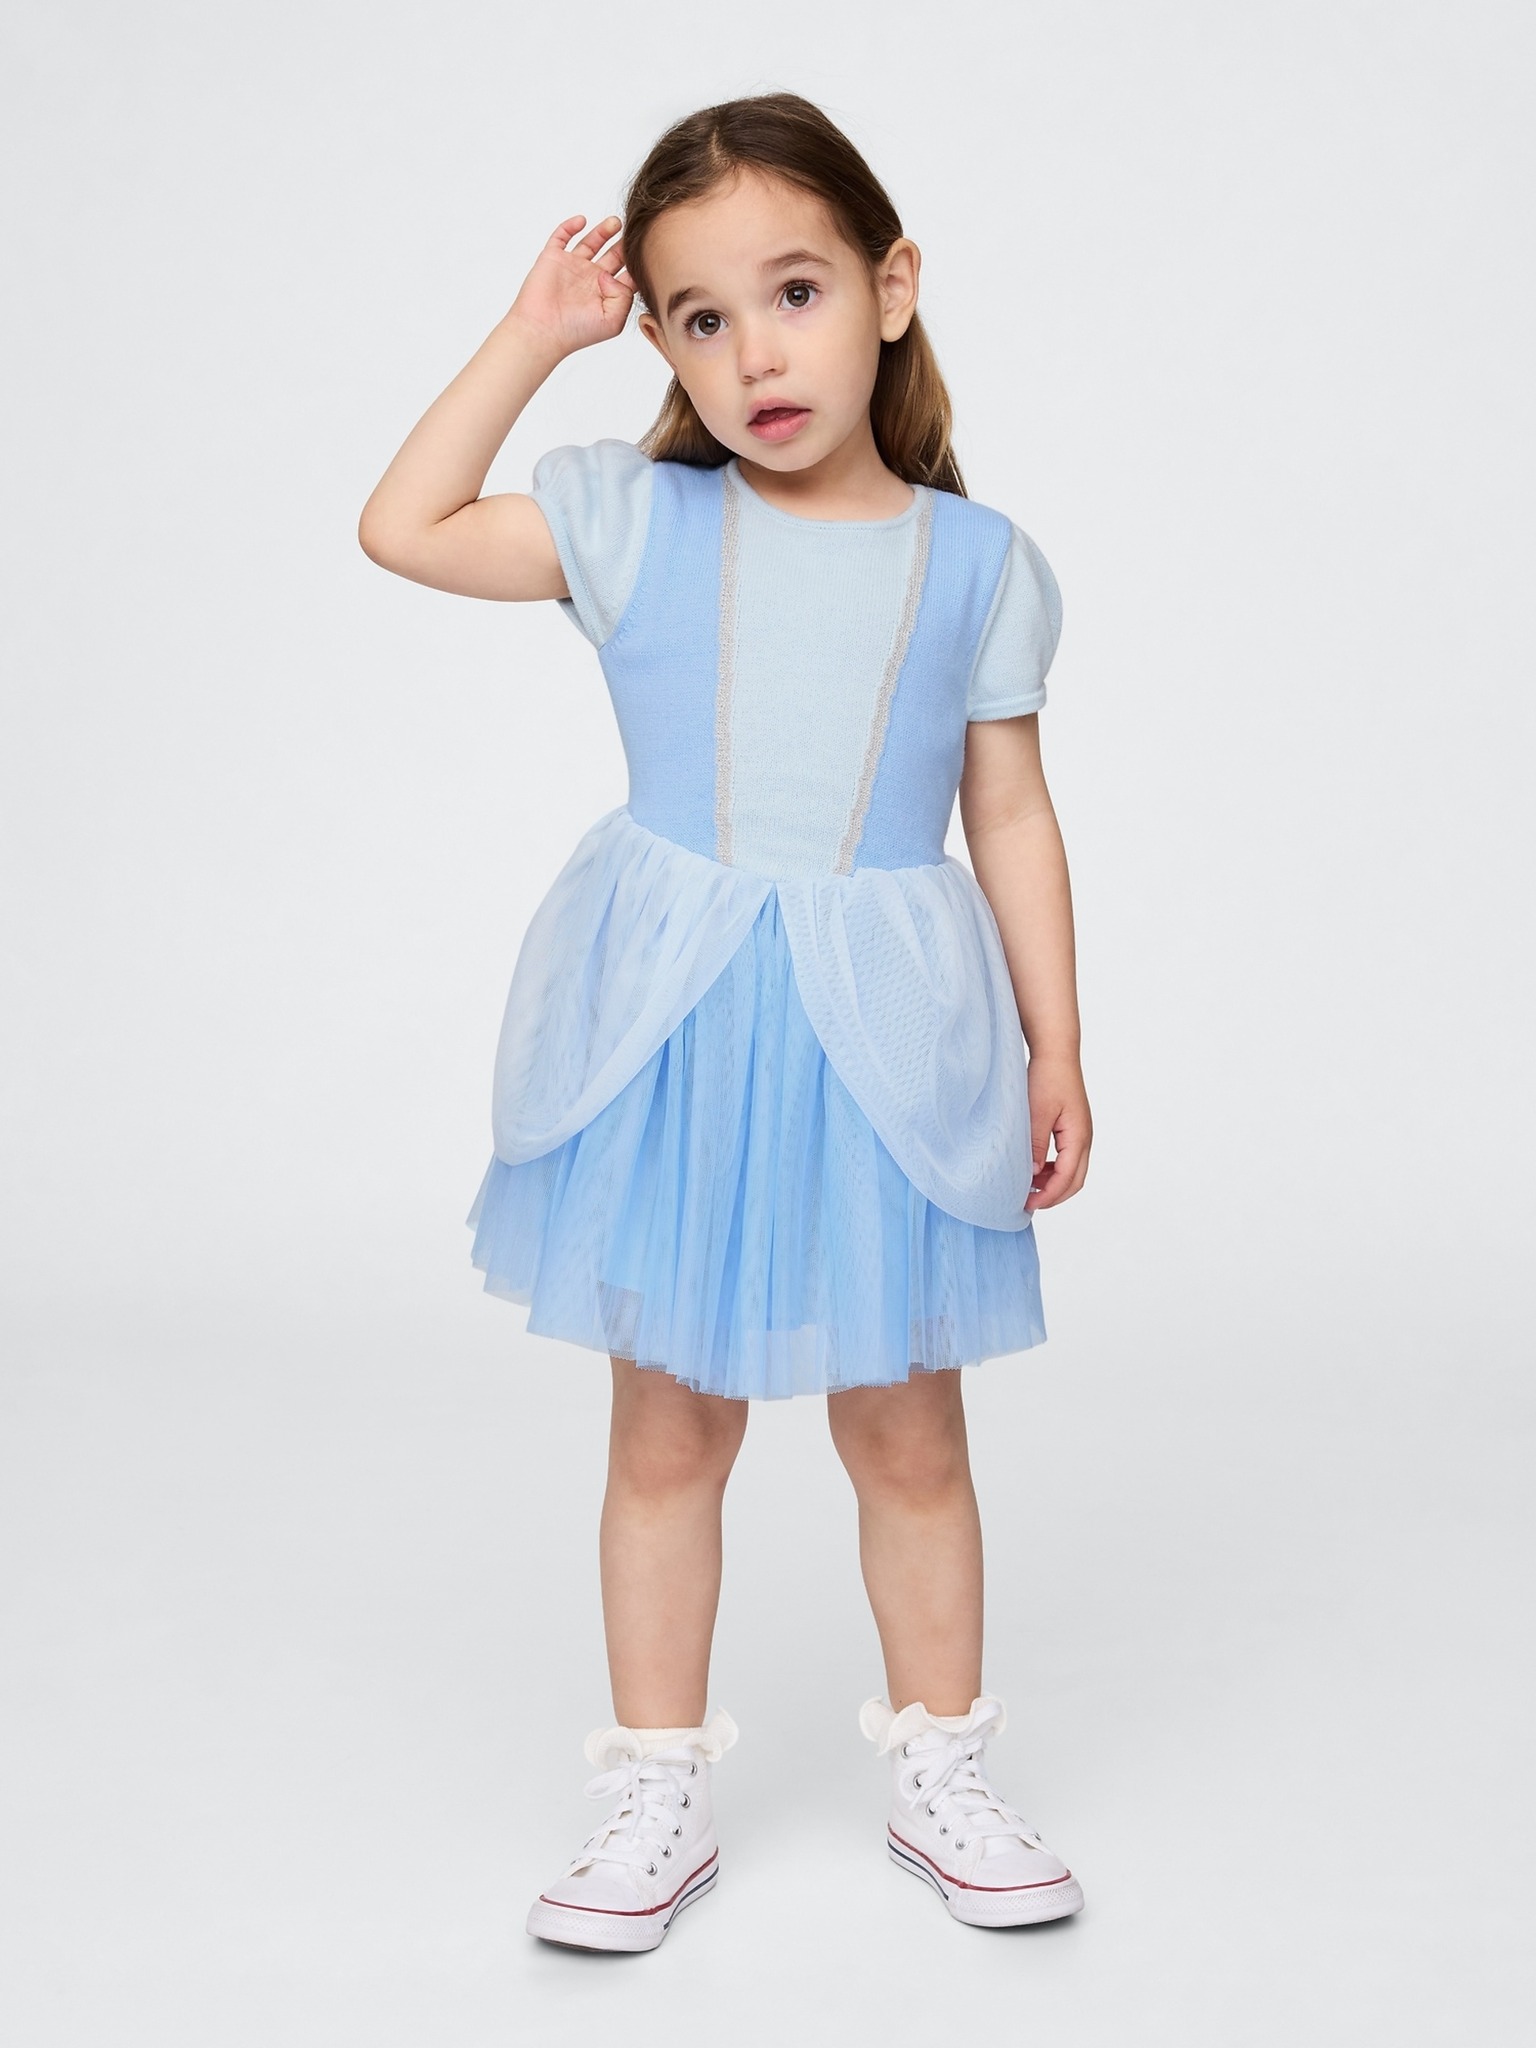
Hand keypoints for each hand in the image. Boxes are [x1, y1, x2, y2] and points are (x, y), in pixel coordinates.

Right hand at [505, 213, 635, 358]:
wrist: (542, 330)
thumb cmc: (576, 332)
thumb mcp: (613, 321)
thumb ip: (624, 296)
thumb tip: (612, 275)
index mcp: (606, 293)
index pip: (627, 273)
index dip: (637, 262)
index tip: (647, 251)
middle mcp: (590, 279)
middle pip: (613, 255)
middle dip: (623, 243)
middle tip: (635, 230)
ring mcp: (572, 266)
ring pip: (591, 242)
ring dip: (603, 230)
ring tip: (616, 222)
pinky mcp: (553, 257)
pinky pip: (562, 236)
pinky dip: (571, 226)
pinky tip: (582, 221)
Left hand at [1024, 1052, 1091, 1210]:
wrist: (1056, 1053)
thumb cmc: (1048, 1077)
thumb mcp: (1037, 1112)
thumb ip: (1036, 1144)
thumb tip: (1033, 1174)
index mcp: (1078, 1136)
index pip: (1067, 1178)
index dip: (1048, 1196)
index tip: (1027, 1204)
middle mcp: (1084, 1138)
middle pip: (1075, 1180)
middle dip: (1053, 1196)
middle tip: (1028, 1204)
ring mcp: (1080, 1134)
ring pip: (1072, 1171)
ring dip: (1053, 1184)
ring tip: (1028, 1188)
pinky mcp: (1072, 1129)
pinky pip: (1066, 1159)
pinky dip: (1052, 1170)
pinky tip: (1034, 1170)